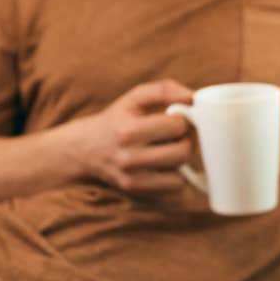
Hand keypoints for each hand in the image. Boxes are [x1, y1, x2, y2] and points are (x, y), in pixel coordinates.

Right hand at [70, 79, 194, 193]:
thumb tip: (192, 97)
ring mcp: (132, 177)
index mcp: (128, 130)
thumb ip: (165, 90)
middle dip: (185, 140)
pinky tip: (164, 164)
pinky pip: (174, 185)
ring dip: (181, 157)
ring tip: (169, 147)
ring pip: (181, 170)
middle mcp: (129, 157)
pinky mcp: (136, 189)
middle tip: (176, 135)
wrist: (86, 148)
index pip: (177, 126)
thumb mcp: (135, 97)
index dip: (182, 119)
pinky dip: (176, 174)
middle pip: (183, 151)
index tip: (174, 117)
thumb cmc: (119, 118)